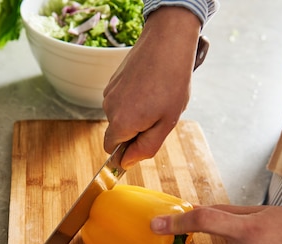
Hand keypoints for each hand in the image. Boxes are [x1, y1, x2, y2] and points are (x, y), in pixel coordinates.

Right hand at [102, 7, 201, 168]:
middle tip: (159, 115)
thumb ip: (145, 148)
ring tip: (157, 96)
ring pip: (120, 115)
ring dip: (136, 112)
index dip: (127, 151)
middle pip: (117, 132)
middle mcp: (109, 108)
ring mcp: (109, 92)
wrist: (167, 42)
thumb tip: (125, 163)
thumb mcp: (166, 123)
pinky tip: (150, 85)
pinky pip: (121, 99)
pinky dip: (133, 98)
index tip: (145, 141)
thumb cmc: (172, 82)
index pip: (111, 150)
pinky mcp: (113, 80)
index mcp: (121, 123)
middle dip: (135, 130)